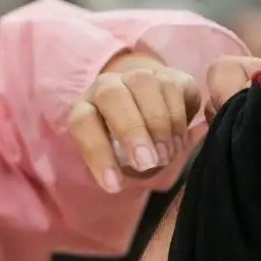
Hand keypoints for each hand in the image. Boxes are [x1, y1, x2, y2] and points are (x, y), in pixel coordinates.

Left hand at [69, 49, 201, 192]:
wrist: (152, 115)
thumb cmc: (127, 146)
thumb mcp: (114, 159)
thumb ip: (115, 167)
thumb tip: (120, 182)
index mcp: (86, 107)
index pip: (82, 123)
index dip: (97, 153)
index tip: (113, 184)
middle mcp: (107, 86)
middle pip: (112, 96)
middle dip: (131, 131)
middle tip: (147, 163)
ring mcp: (138, 76)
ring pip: (145, 86)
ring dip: (158, 126)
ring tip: (166, 157)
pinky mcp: (170, 76)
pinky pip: (173, 88)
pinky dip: (178, 119)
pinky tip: (178, 143)